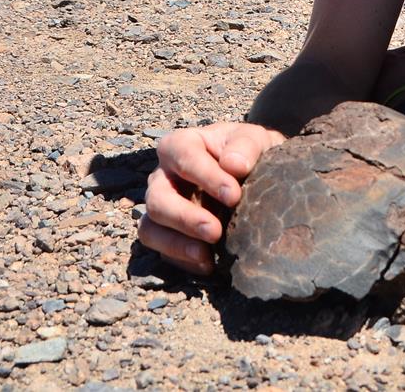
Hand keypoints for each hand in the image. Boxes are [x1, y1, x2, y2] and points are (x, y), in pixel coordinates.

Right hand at [137, 121, 283, 275]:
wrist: (254, 172)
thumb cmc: (248, 152)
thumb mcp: (254, 140)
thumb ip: (246, 145)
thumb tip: (234, 165)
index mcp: (182, 145)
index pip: (182, 156)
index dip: (204, 176)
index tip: (233, 195)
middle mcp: (164, 177)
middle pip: (157, 198)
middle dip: (184, 217)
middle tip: (214, 232)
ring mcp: (162, 208)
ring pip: (150, 229)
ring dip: (176, 244)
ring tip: (205, 255)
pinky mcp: (168, 235)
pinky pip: (163, 252)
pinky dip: (183, 261)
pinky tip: (208, 264)